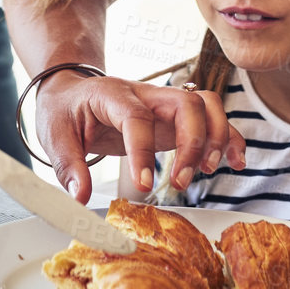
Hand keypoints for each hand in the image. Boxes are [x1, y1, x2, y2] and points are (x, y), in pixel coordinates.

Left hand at [35, 73, 246, 202]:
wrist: (71, 91)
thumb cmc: (65, 109)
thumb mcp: (54, 135)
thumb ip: (68, 166)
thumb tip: (80, 197)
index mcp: (112, 94)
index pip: (137, 116)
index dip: (143, 151)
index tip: (142, 185)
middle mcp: (146, 95)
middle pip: (186, 102)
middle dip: (192, 142)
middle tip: (180, 181)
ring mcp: (164, 105)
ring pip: (207, 104)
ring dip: (216, 136)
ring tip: (208, 169)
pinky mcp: (174, 119)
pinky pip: (211, 119)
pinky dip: (229, 137)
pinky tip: (235, 161)